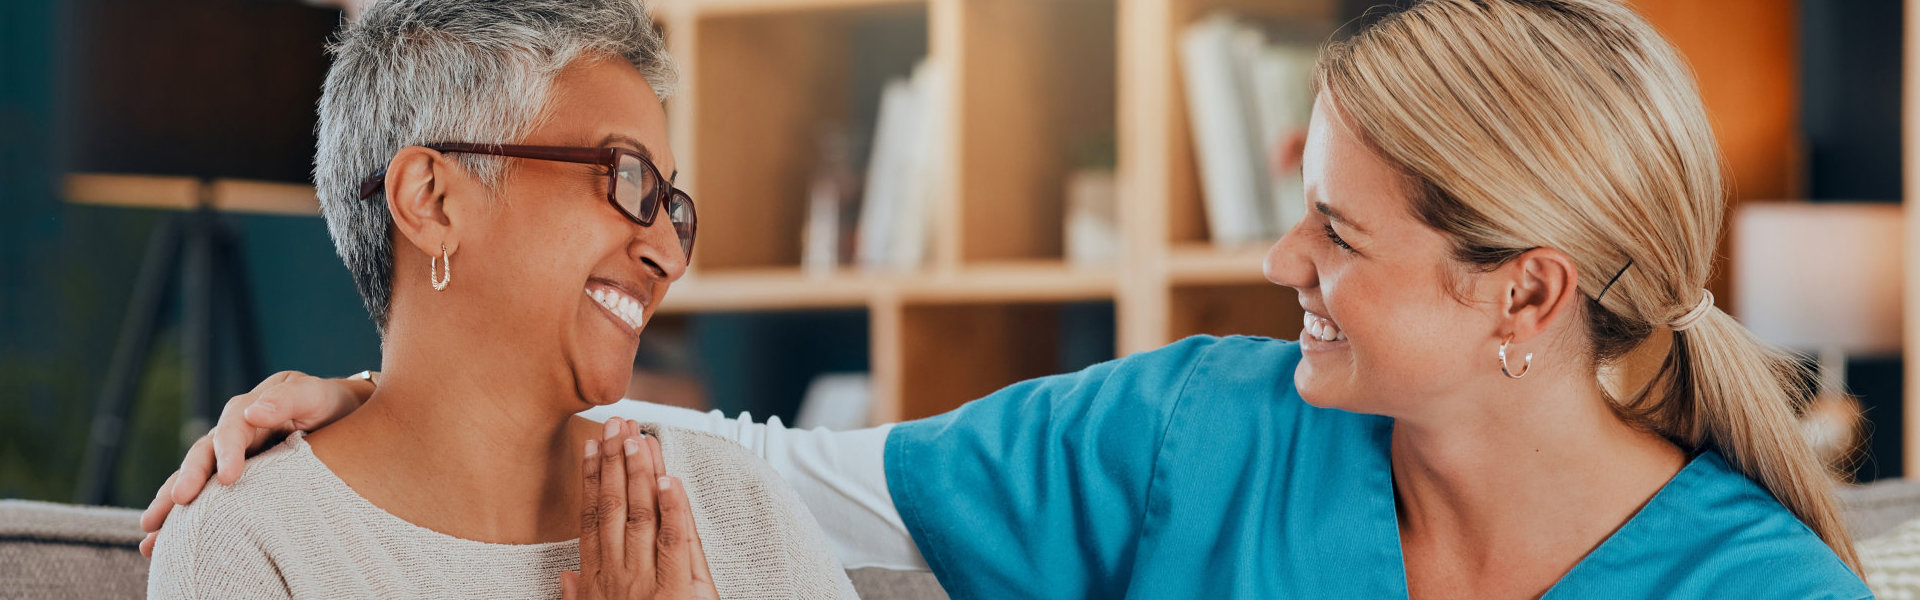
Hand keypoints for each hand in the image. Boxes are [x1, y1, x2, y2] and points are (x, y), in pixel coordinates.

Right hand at [138, 370, 373, 556]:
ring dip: (170, 502)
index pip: (232, 429)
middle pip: (202, 454)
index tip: (229, 477)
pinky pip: (206, 497)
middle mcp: (233, 434)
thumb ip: (289, 399)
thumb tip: (254, 412)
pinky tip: (161, 541)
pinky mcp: (236, 480)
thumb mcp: (314, 394)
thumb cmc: (327, 404)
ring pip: (195, 478)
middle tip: (178, 502)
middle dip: (188, 478)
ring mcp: (231, 457)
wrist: (339, 415)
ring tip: (150, 531)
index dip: (228, 451)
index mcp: (250, 410)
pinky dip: (183, 517)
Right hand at [561, 418, 717, 599]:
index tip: (593, 447)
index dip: (592, 478)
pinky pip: (675, 541)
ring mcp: (646, 580)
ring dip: (639, 473)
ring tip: (638, 439)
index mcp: (599, 578)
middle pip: (614, 506)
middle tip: (616, 425)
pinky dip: (673, 508)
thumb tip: (565, 576)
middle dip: (614, 461)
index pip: (592, 517)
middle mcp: (619, 573)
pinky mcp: (676, 590)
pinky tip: (670, 479)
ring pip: (642, 515)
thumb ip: (580, 594)